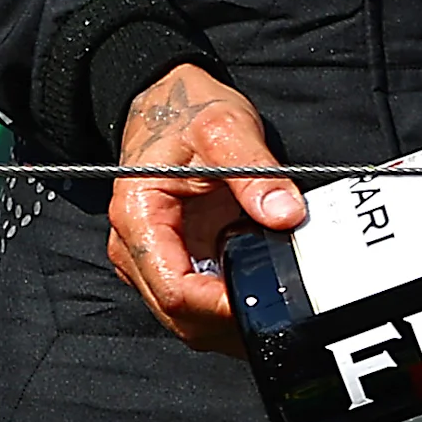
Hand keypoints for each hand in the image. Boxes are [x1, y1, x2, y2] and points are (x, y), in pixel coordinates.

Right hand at [102, 64, 304, 352]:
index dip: (220, 307)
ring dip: (230, 319)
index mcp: (138, 217)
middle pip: (179, 315)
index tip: (264, 302)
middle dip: (229, 321)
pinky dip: (229, 303)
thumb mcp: (225, 126)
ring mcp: (152, 258)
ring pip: (188, 318)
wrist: (166, 100)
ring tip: (276, 299)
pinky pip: (199, 299)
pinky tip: (260, 287)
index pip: (175, 290)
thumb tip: (286, 213)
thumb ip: (256, 171)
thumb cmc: (186, 110)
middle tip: (283, 307)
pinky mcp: (174, 258)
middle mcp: (135, 248)